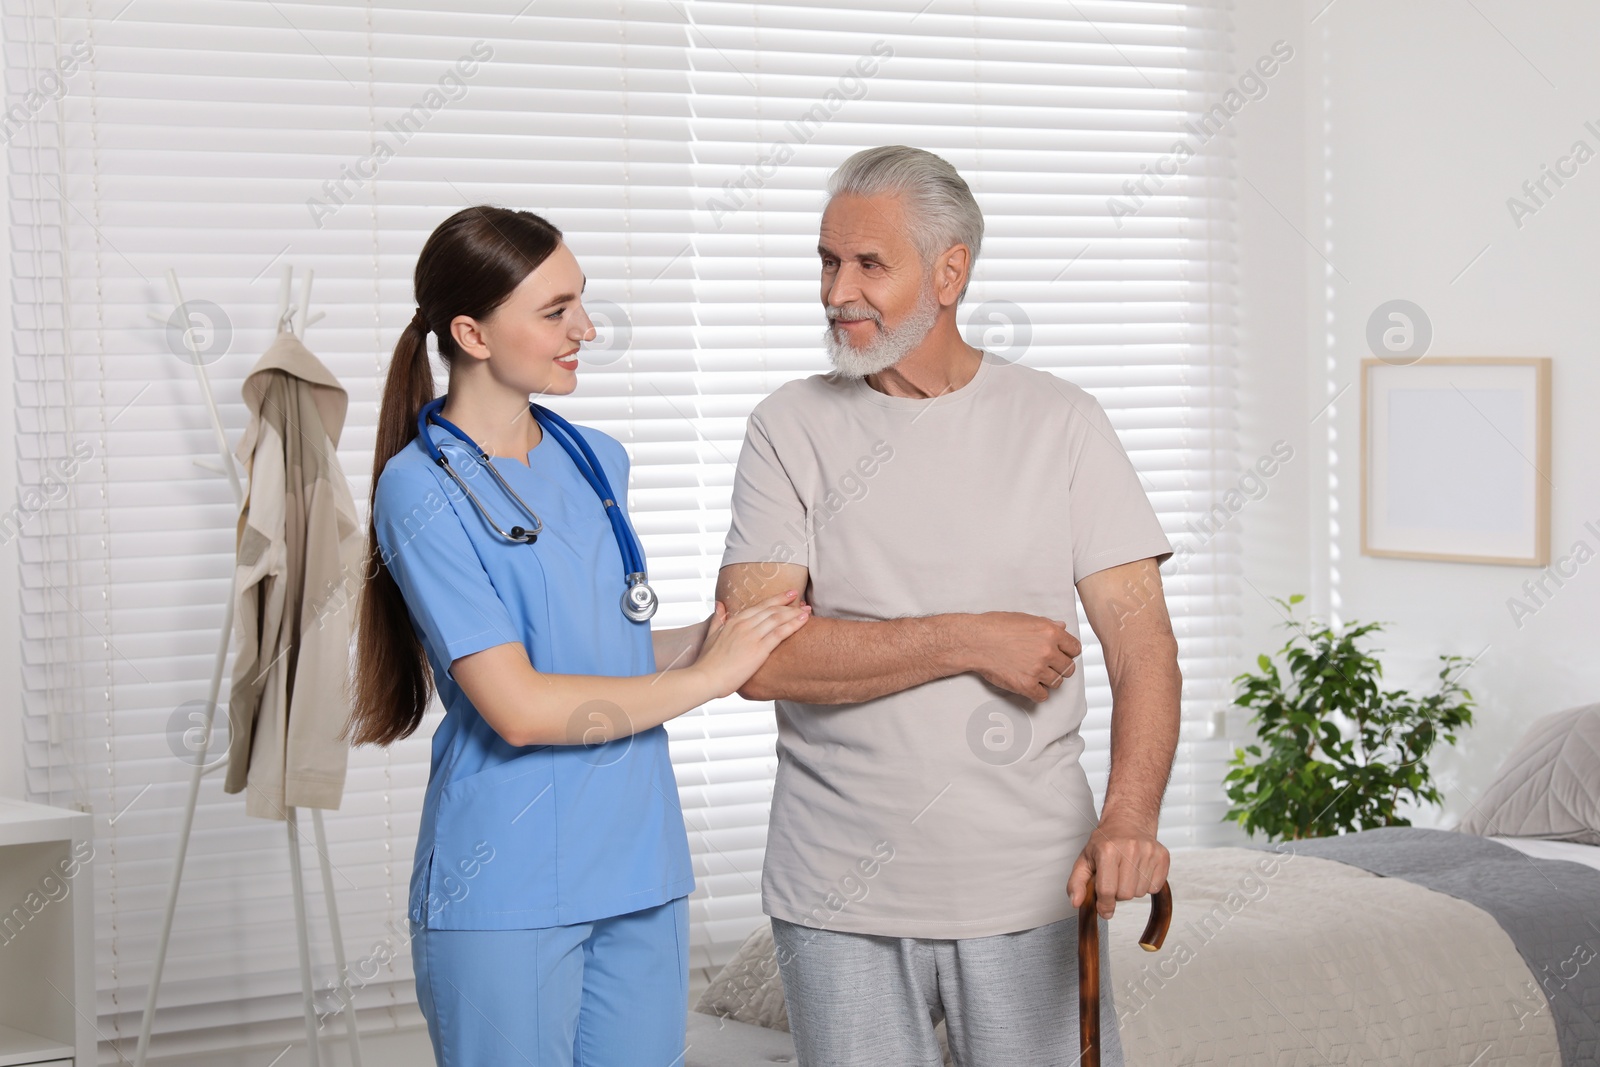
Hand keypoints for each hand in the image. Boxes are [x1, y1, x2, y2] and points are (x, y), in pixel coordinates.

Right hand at [690, 590, 811, 697]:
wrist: (705, 678)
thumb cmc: (707, 662)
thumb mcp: (710, 635)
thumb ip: (717, 619)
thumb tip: (720, 604)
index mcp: (734, 621)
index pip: (760, 606)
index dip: (776, 599)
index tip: (788, 595)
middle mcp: (744, 625)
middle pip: (771, 610)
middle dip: (789, 604)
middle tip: (802, 600)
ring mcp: (752, 636)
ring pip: (778, 618)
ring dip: (794, 612)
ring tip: (807, 610)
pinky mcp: (759, 649)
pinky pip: (780, 633)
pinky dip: (793, 624)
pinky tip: (804, 620)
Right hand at [967, 612, 1081, 701]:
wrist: (975, 641)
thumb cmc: (995, 626)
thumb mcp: (1024, 619)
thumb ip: (1047, 624)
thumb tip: (1061, 628)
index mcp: (1050, 632)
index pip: (1075, 648)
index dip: (1068, 652)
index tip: (1062, 654)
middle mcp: (1047, 651)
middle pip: (1068, 668)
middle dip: (1059, 667)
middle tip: (1047, 666)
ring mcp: (1037, 670)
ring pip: (1057, 683)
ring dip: (1048, 680)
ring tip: (1035, 674)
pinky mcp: (1025, 685)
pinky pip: (1043, 696)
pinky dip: (1037, 693)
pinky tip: (1030, 685)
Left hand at [1066, 814, 1168, 919]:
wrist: (1128, 821)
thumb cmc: (1105, 842)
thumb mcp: (1085, 860)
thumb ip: (1076, 882)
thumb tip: (1076, 902)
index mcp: (1107, 850)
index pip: (1107, 890)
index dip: (1104, 905)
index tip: (1104, 909)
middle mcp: (1130, 849)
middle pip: (1125, 895)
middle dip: (1117, 893)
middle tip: (1114, 879)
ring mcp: (1148, 851)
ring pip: (1141, 893)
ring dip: (1132, 889)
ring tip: (1126, 873)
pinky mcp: (1162, 856)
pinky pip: (1155, 887)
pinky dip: (1146, 885)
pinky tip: (1139, 870)